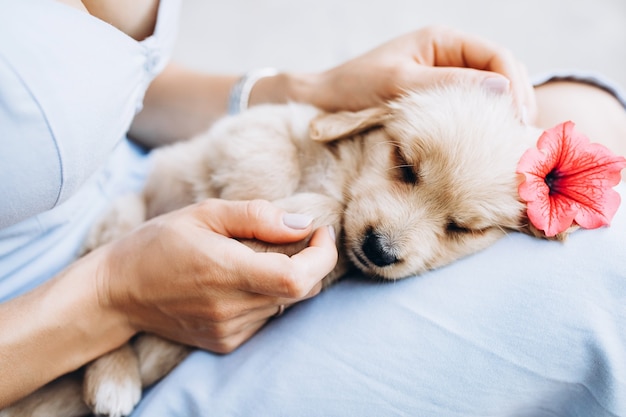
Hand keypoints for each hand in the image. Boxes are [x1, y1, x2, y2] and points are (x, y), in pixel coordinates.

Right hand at [96, 199, 337, 352]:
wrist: (117, 293)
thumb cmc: (158, 244)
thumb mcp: (204, 214)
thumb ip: (257, 216)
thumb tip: (303, 223)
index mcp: (226, 272)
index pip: (298, 278)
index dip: (322, 256)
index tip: (320, 232)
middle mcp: (232, 308)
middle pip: (300, 291)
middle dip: (310, 262)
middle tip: (291, 237)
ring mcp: (229, 331)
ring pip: (286, 303)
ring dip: (286, 278)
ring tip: (253, 257)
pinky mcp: (225, 342)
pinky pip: (266, 317)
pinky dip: (267, 295)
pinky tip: (239, 280)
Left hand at [308, 26, 534, 121]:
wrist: (324, 101)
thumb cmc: (355, 87)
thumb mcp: (399, 84)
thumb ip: (446, 85)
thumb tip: (501, 90)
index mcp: (442, 41)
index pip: (497, 57)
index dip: (515, 86)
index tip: (518, 119)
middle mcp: (449, 56)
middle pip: (501, 74)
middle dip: (516, 102)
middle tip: (521, 137)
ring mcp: (444, 78)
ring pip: (490, 93)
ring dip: (502, 115)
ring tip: (509, 143)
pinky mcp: (436, 100)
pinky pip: (469, 108)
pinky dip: (482, 124)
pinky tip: (486, 144)